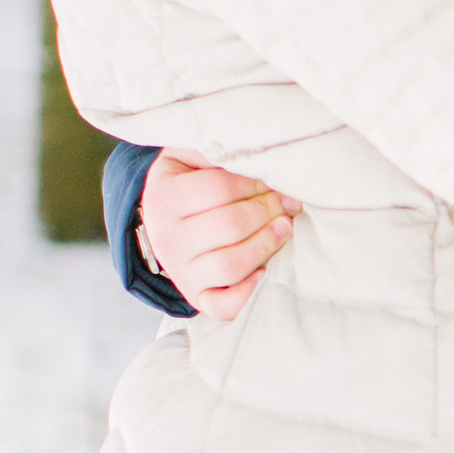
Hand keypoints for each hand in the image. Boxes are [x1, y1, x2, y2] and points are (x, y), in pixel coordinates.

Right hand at [142, 149, 298, 321]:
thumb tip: (250, 147)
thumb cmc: (188, 183)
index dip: (256, 184)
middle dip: (268, 211)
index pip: (219, 189)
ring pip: (230, 263)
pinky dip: (250, 292)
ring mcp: (181, 272)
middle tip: (291, 203)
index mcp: (163, 197)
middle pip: (229, 225)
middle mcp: (167, 238)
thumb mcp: (188, 157)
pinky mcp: (197, 298)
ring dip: (267, 245)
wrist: (164, 225)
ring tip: (287, 228)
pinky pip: (225, 305)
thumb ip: (211, 149)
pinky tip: (267, 271)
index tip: (278, 181)